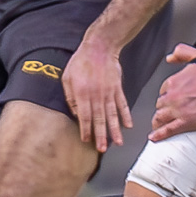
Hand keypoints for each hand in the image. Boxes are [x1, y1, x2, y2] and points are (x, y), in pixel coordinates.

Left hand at [63, 38, 129, 152]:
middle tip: (103, 148)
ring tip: (118, 142)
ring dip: (115, 130)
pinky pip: (122, 105)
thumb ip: (71, 97)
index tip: (87, 140)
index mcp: (83, 94)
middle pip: (100, 119)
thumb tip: (76, 113)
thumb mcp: (67, 78)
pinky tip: (128, 126)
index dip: (86, 129)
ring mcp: (109, 93)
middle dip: (101, 135)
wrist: (100, 48)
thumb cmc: (81, 62)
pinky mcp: (118, 89)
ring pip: (113, 115)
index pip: (84, 116)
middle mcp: (97, 95)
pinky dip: (126, 116)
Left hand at [149, 47, 195, 139]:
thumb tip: (169, 57)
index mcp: (174, 81)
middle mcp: (172, 96)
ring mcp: (178, 110)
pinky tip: (154, 138)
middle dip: (162, 109)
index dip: (166, 95)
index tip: (170, 98)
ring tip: (157, 126)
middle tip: (165, 113)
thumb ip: (182, 53)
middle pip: (160, 105)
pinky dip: (159, 135)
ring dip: (157, 122)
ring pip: (160, 118)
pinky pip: (168, 130)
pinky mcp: (186, 122)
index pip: (163, 90)